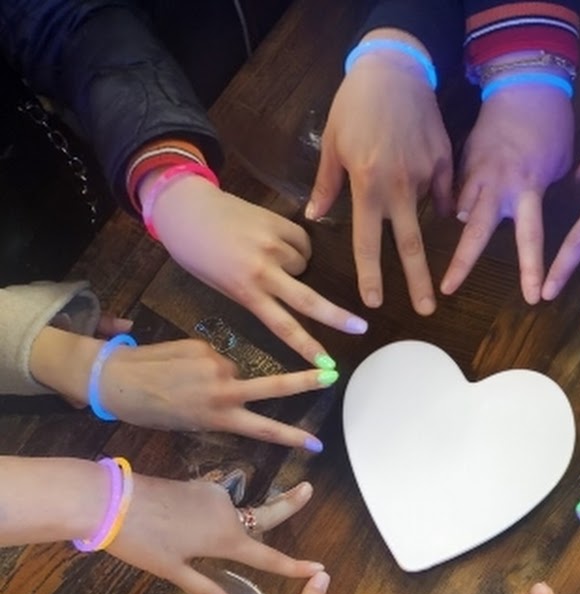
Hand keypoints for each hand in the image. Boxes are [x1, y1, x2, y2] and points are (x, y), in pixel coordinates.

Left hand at [102, 337, 331, 448]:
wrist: (114, 378)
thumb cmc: (148, 410)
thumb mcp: (188, 423)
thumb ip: (218, 410)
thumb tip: (234, 391)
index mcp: (218, 416)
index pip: (265, 428)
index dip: (293, 437)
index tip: (316, 442)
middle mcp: (223, 389)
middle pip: (274, 386)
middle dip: (306, 381)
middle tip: (331, 374)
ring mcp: (216, 363)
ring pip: (234, 370)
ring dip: (221, 376)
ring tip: (187, 382)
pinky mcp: (204, 345)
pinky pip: (215, 356)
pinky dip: (204, 362)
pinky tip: (181, 366)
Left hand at [108, 477, 321, 593]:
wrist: (111, 500)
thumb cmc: (142, 542)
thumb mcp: (173, 571)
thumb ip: (206, 589)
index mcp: (226, 539)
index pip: (268, 558)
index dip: (294, 566)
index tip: (320, 567)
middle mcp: (228, 514)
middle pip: (266, 514)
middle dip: (290, 503)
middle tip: (309, 488)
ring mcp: (213, 496)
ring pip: (235, 512)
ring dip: (238, 521)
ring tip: (208, 539)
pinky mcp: (198, 486)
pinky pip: (217, 504)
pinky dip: (216, 514)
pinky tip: (192, 523)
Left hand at [146, 176, 368, 363]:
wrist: (186, 210)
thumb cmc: (198, 255)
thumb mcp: (223, 286)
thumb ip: (256, 295)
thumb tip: (290, 300)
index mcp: (246, 291)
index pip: (283, 327)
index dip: (307, 347)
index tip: (327, 363)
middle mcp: (263, 270)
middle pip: (309, 300)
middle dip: (338, 317)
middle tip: (361, 328)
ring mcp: (273, 244)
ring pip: (304, 265)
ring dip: (296, 267)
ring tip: (270, 257)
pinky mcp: (279, 222)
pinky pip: (303, 242)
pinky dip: (297, 246)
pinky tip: (276, 241)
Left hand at [310, 32, 452, 314]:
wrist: (395, 68)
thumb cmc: (356, 105)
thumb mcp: (333, 145)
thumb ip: (328, 186)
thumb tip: (315, 217)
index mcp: (368, 186)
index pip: (368, 242)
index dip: (371, 275)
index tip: (374, 302)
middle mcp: (399, 187)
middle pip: (410, 246)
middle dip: (418, 283)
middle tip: (427, 311)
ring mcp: (426, 176)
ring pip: (426, 218)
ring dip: (427, 240)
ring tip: (437, 267)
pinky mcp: (444, 162)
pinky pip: (444, 195)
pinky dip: (440, 205)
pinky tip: (440, 210)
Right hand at [440, 84, 573, 303]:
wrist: (523, 82)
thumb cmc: (550, 123)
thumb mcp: (558, 162)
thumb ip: (542, 191)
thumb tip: (532, 208)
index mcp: (526, 189)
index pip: (530, 239)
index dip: (531, 270)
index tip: (532, 298)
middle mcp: (496, 187)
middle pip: (475, 233)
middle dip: (461, 264)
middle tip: (446, 290)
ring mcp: (474, 174)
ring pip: (458, 212)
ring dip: (456, 230)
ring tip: (438, 249)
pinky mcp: (462, 162)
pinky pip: (455, 190)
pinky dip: (456, 202)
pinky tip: (456, 210)